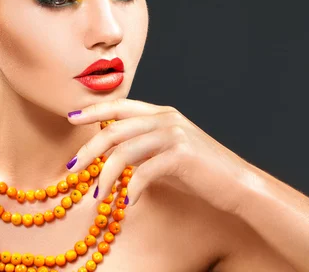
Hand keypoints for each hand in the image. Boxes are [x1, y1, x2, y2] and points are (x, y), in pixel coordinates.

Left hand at [66, 98, 249, 212]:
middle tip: (71, 167)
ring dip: (106, 174)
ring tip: (98, 195)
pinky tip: (129, 202)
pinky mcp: (181, 154)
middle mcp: (166, 117)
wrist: (237, 184)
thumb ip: (143, 145)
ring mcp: (174, 134)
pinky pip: (145, 170)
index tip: (71, 118)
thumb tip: (112, 152)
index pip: (120, 106)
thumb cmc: (199, 171)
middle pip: (115, 128)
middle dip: (89, 148)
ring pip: (125, 149)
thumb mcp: (166, 150)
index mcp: (161, 113)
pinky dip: (132, 188)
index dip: (94, 110)